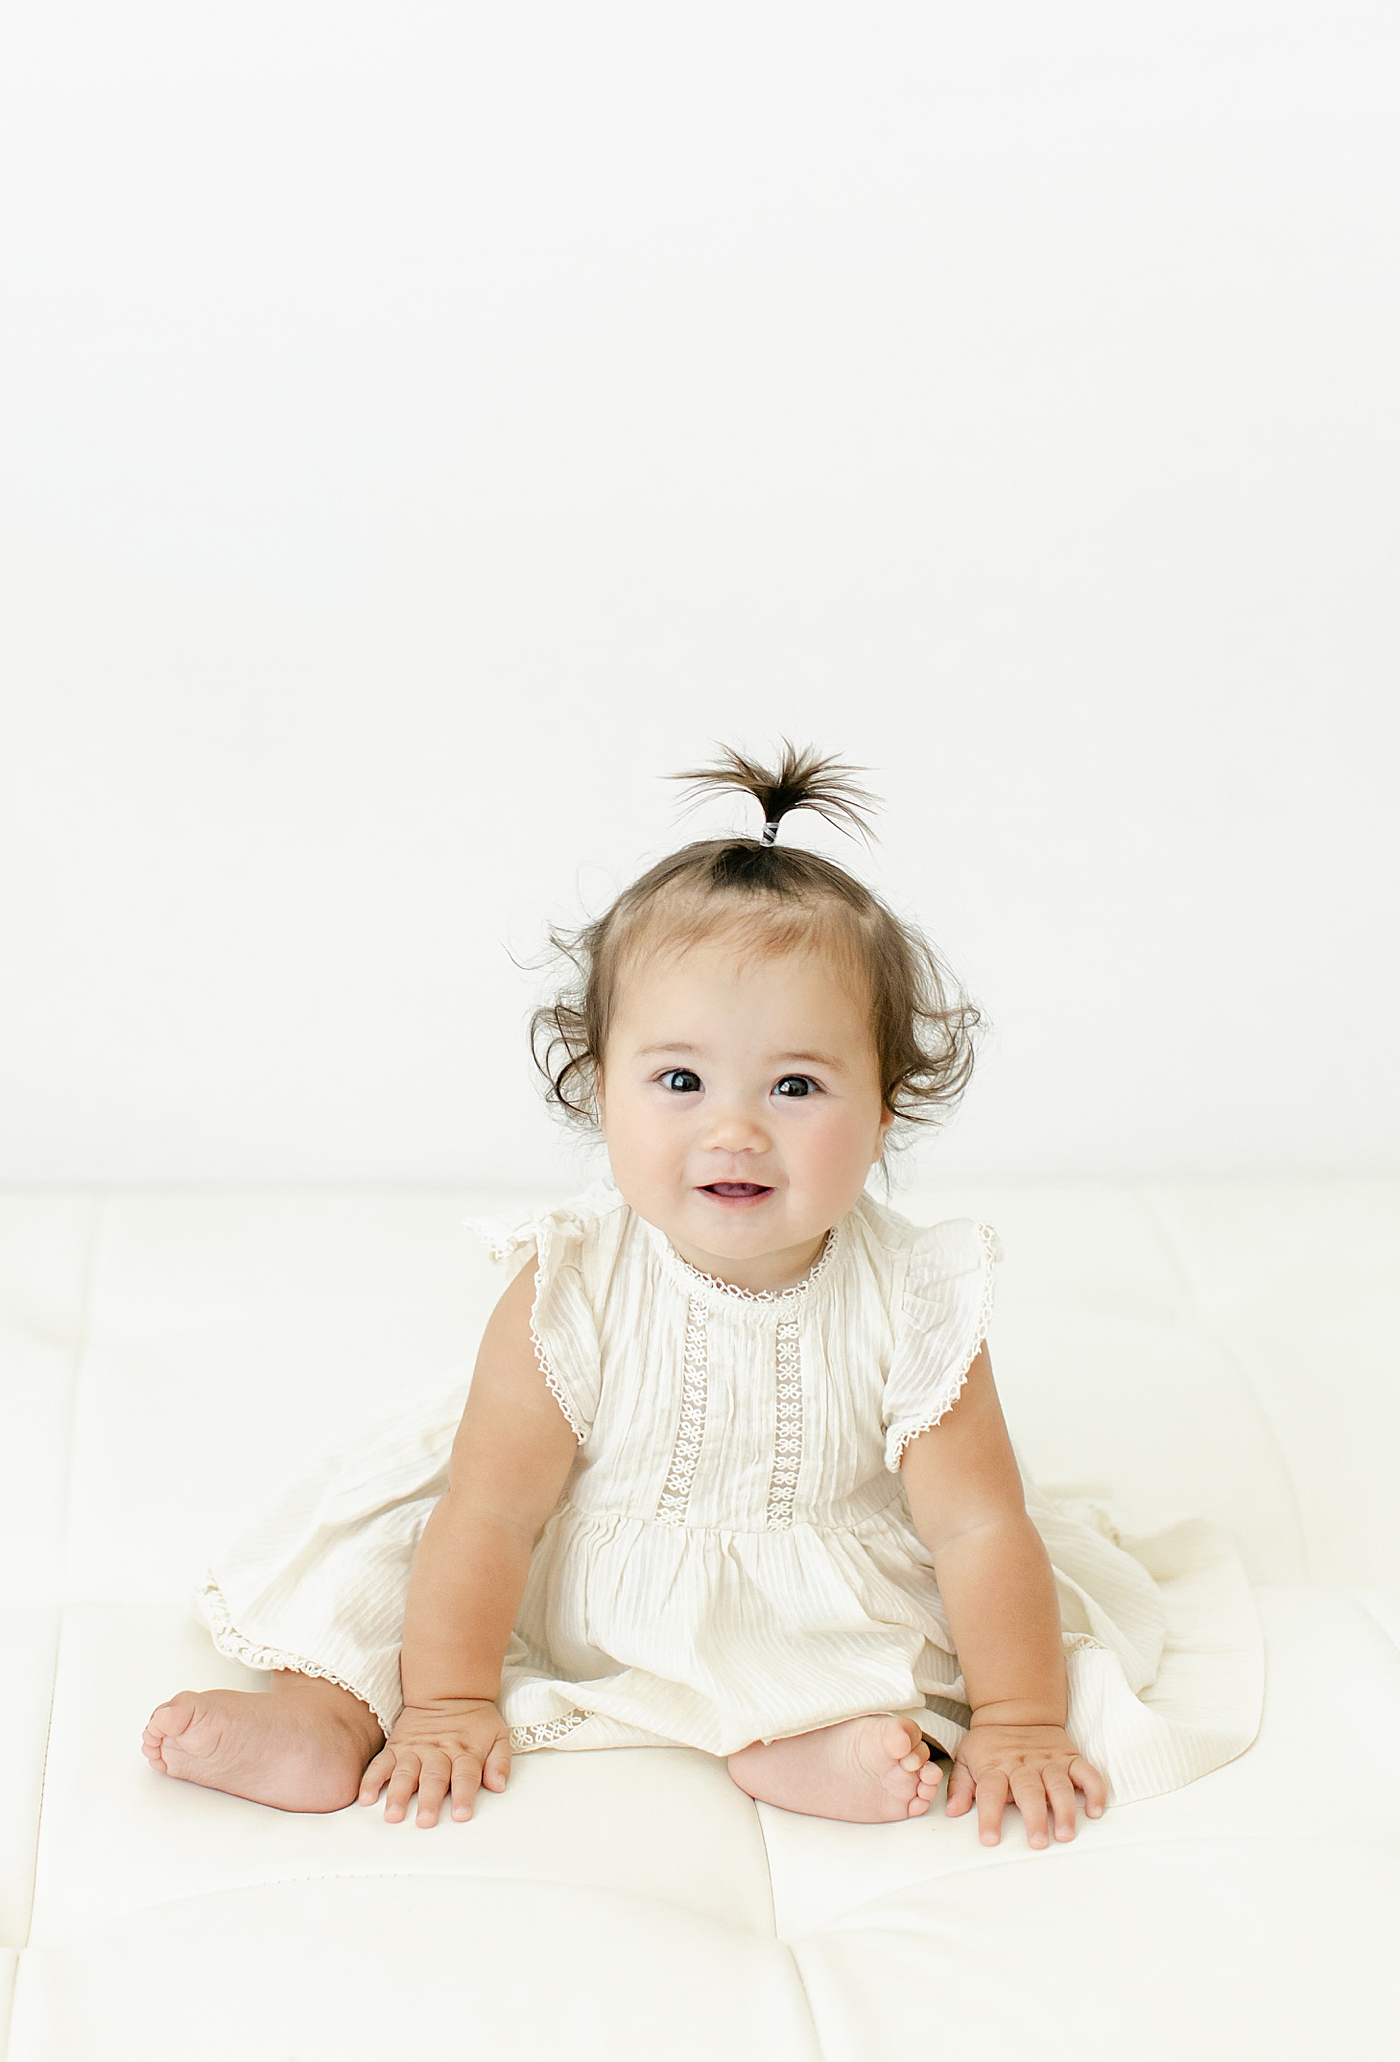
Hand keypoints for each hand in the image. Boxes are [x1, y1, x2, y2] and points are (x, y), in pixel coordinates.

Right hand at [358, 1699, 510, 1826]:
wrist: (449, 1691)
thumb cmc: (475, 1720)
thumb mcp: (498, 1734)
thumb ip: (500, 1761)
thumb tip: (498, 1785)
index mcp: (465, 1751)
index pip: (466, 1775)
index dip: (464, 1795)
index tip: (461, 1815)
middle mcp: (439, 1752)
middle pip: (434, 1777)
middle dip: (429, 1799)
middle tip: (425, 1821)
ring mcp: (415, 1749)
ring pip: (406, 1772)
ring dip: (399, 1794)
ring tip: (393, 1814)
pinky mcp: (397, 1747)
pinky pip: (382, 1764)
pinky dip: (373, 1779)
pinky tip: (367, 1797)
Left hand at [945, 1723, 1105, 1847]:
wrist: (1016, 1710)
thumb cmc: (990, 1744)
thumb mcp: (967, 1758)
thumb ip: (960, 1786)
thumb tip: (953, 1811)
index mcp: (995, 1766)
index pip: (990, 1792)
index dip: (989, 1816)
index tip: (990, 1840)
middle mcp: (1023, 1765)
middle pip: (1029, 1790)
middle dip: (1035, 1817)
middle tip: (1038, 1842)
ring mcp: (1049, 1761)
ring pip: (1059, 1784)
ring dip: (1065, 1809)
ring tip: (1065, 1833)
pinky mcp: (1069, 1757)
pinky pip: (1087, 1772)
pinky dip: (1095, 1790)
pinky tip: (1096, 1810)